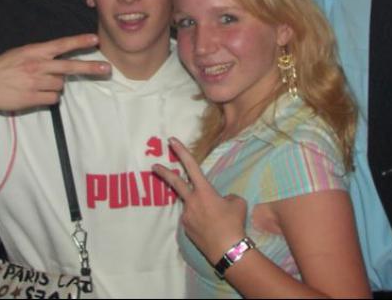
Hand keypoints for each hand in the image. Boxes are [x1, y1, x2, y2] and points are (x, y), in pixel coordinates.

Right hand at [0, 33, 109, 110]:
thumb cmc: (4, 66)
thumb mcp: (23, 53)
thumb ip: (43, 55)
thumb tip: (63, 62)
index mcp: (35, 51)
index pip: (61, 45)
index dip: (79, 42)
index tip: (94, 40)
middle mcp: (38, 65)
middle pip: (70, 66)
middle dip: (90, 68)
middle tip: (107, 69)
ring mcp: (35, 82)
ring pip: (60, 85)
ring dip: (55, 85)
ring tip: (38, 83)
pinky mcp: (32, 98)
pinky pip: (52, 99)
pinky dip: (49, 97)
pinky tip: (36, 93)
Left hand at [153, 137, 246, 263]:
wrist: (228, 251)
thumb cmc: (234, 223)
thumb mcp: (236, 202)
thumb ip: (226, 196)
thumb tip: (221, 201)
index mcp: (204, 191)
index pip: (191, 166)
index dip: (182, 151)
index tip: (171, 141)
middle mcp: (192, 201)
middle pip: (175, 183)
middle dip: (163, 173)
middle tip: (154, 166)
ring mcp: (187, 216)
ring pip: (191, 205)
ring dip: (200, 207)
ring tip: (216, 220)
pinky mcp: (186, 230)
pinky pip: (193, 219)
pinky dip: (201, 220)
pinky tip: (211, 229)